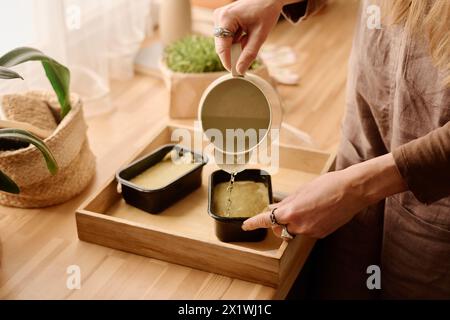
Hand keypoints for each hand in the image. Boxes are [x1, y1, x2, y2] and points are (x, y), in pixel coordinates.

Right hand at [213, 0, 297, 73]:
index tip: (235, 74)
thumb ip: (249, 54)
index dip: (228, 62)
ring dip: (236, 47)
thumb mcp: (260, 35)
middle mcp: (219, 17)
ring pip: (224, 42)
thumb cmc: (266, 11)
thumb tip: (240, 70)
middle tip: (247, 59)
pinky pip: (226, 37)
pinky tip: (246, 35)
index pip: (222, 47)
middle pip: (222, 45)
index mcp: (225, 18)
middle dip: (233, 54)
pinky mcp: (222, 20)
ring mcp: (219, 17)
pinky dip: (236, 41)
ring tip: (250, 39)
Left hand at [242, 153, 407, 238]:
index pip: (266, 220)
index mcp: (291, 212)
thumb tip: (275, 207)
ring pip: (294, 231)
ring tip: (306, 207)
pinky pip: (307, 231)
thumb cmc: (328, 185)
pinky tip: (316, 211)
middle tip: (284, 210)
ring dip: (293, 222)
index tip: (246, 225)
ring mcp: (311, 232)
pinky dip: (306, 224)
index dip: (254, 223)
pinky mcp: (321, 234)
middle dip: (278, 222)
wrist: (353, 190)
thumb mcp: (302, 190)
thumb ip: (287, 202)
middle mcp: (299, 225)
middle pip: (279, 229)